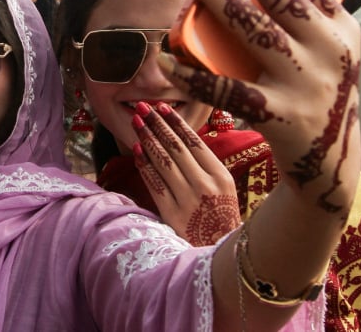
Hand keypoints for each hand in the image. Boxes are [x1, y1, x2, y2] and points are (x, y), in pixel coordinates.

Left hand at [131, 101, 239, 244]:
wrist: (221, 253)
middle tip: (143, 107)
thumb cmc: (221, 218)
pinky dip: (144, 165)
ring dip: (147, 139)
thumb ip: (207, 167)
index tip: (162, 107)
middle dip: (157, 124)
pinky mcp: (171, 213)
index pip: (195, 142)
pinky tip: (136, 150)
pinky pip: (154, 183)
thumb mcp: (224, 189)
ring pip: (163, 161)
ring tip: (136, 122)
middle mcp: (205, 185)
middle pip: (176, 148)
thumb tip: (183, 138)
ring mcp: (187, 199)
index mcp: (222, 176)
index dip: (176, 123)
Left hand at [161, 0, 360, 216]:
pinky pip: (228, 90)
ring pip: (252, 31)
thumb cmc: (316, 90)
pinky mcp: (281, 116)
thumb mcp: (329, 49)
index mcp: (342, 29)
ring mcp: (306, 84)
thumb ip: (305, 14)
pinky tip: (166, 58)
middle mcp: (330, 51)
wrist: (331, 160)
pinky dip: (193, 74)